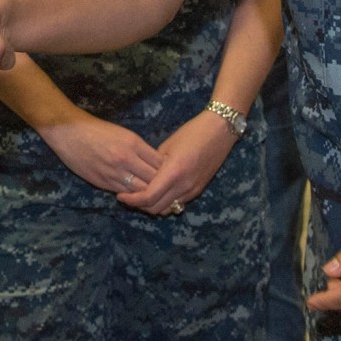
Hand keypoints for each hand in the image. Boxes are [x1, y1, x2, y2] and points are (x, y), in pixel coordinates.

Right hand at [42, 114, 162, 195]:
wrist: (69, 132)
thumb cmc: (96, 129)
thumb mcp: (122, 134)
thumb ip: (138, 149)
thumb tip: (153, 164)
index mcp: (133, 143)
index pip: (160, 163)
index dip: (167, 170)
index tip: (169, 173)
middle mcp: (126, 159)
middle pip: (153, 179)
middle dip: (160, 185)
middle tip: (165, 189)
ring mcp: (114, 172)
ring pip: (140, 190)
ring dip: (147, 194)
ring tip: (153, 196)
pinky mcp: (103, 182)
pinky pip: (124, 193)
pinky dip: (132, 196)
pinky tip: (136, 196)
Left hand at [118, 109, 235, 215]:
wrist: (220, 131)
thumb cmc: (192, 133)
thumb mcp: (167, 146)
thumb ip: (154, 164)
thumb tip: (141, 175)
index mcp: (173, 172)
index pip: (148, 196)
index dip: (132, 200)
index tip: (120, 196)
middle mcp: (184, 186)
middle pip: (156, 208)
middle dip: (139, 206)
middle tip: (128, 197)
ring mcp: (193, 190)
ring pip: (167, 209)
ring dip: (153, 206)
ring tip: (142, 196)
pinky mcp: (198, 190)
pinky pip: (178, 203)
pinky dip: (165, 202)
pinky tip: (158, 192)